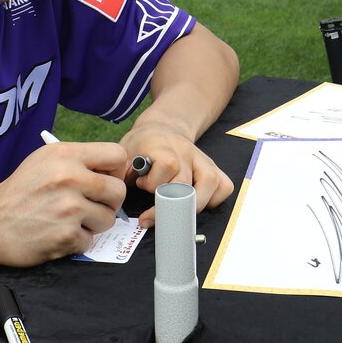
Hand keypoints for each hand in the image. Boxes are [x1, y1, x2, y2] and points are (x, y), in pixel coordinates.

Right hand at [0, 142, 128, 265]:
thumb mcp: (45, 159)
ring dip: (93, 223)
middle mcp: (69, 178)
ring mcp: (68, 209)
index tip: (106, 179)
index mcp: (66, 155)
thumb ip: (79, 160)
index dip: (116, 170)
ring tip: (71, 219)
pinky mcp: (65, 236)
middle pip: (118, 191)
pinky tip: (58, 232)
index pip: (117, 156)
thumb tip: (114, 170)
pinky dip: (76, 241)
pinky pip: (89, 240)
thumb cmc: (20, 190)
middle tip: (92, 205)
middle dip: (109, 202)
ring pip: (108, 219)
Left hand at [121, 113, 233, 228]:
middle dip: (168, 204)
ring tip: (177, 214)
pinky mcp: (212, 168)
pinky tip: (197, 204)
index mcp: (161, 145)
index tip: (141, 186)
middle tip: (152, 214)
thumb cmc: (141, 145)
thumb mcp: (124, 152)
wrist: (162, 127)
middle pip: (186, 181)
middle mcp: (185, 151)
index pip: (167, 164)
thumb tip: (118, 196)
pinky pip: (223, 185)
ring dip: (194, 204)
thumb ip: (120, 172)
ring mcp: (202, 159)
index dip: (153, 182)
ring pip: (210, 183)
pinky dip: (214, 199)